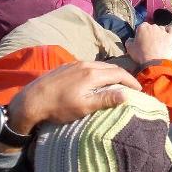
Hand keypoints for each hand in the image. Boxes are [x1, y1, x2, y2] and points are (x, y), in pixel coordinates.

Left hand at [6, 61, 140, 136]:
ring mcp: (75, 63)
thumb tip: (126, 94)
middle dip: (124, 76)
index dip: (132, 81)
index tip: (140, 90)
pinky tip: (97, 80)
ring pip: (100, 65)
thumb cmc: (58, 107)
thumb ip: (106, 99)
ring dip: (111, 73)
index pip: (119, 74)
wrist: (31, 100)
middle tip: (131, 87)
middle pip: (111, 67)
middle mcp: (86, 64)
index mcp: (93, 74)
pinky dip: (99, 72)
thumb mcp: (84, 107)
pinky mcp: (67, 66)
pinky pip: (89, 65)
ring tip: (117, 84)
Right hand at [126, 23, 171, 64]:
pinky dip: (169, 31)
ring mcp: (163, 31)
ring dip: (159, 33)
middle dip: (150, 33)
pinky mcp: (171, 36)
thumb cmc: (141, 55)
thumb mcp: (129, 48)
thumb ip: (129, 40)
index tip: (140, 40)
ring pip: (161, 28)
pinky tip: (167, 36)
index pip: (141, 27)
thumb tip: (131, 39)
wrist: (154, 63)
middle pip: (151, 27)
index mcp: (142, 27)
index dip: (141, 34)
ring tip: (158, 43)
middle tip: (149, 43)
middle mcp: (153, 26)